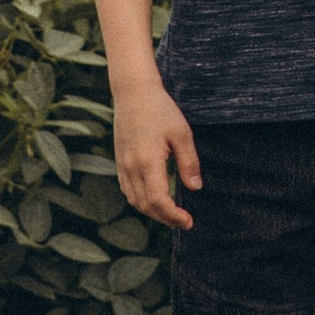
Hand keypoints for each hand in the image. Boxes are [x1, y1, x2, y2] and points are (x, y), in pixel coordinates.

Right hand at [114, 80, 201, 229]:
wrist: (133, 93)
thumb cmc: (160, 110)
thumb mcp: (181, 133)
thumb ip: (189, 162)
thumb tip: (195, 188)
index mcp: (147, 161)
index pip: (158, 201)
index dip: (173, 216)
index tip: (188, 221)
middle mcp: (132, 167)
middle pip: (146, 206)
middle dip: (165, 218)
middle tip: (184, 222)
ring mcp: (123, 166)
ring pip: (135, 201)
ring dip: (152, 212)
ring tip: (171, 214)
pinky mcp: (120, 162)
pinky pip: (128, 190)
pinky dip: (141, 201)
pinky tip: (154, 200)